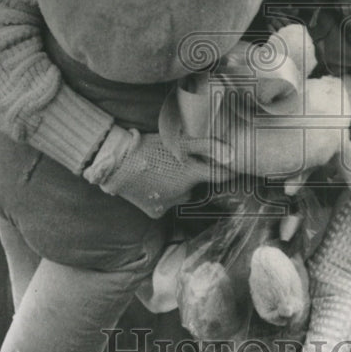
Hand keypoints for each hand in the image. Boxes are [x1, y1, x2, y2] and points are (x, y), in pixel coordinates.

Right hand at [83, 126, 229, 218]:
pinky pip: (166, 204)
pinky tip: (152, 183)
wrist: (117, 161)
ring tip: (162, 171)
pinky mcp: (156, 211)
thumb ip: (207, 146)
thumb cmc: (149, 146)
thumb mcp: (179, 140)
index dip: (227, 172)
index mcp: (192, 174)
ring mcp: (170, 204)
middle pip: (197, 185)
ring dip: (176, 186)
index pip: (220, 176)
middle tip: (178, 163)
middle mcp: (184, 193)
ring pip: (181, 194)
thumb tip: (234, 155)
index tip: (232, 169)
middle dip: (191, 176)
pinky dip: (162, 195)